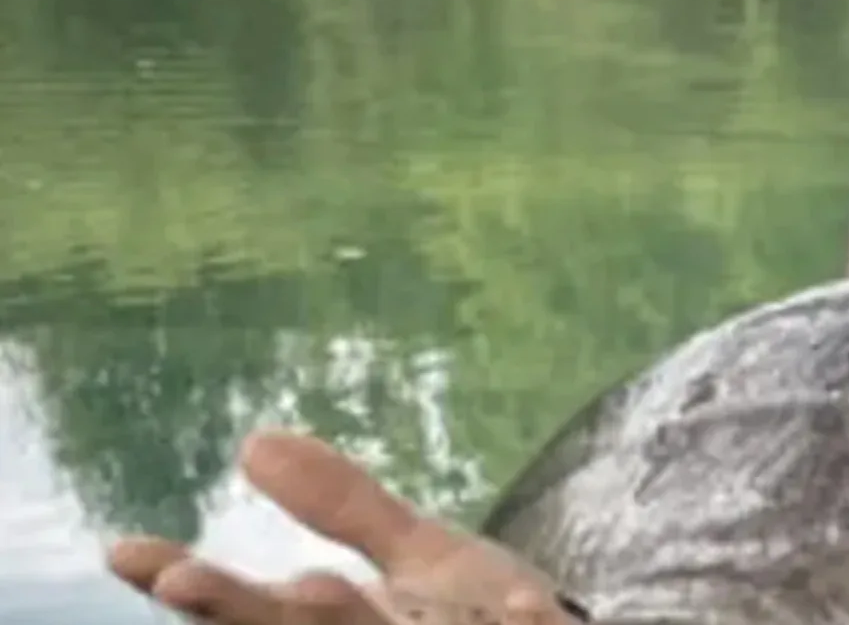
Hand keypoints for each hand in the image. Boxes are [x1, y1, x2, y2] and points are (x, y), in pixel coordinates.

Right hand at [104, 429, 579, 624]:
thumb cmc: (473, 617)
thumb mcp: (415, 555)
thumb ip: (341, 507)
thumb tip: (251, 441)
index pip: (250, 611)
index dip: (193, 586)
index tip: (125, 552)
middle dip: (240, 612)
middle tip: (183, 583)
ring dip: (346, 621)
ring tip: (311, 587)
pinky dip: (513, 622)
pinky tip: (523, 602)